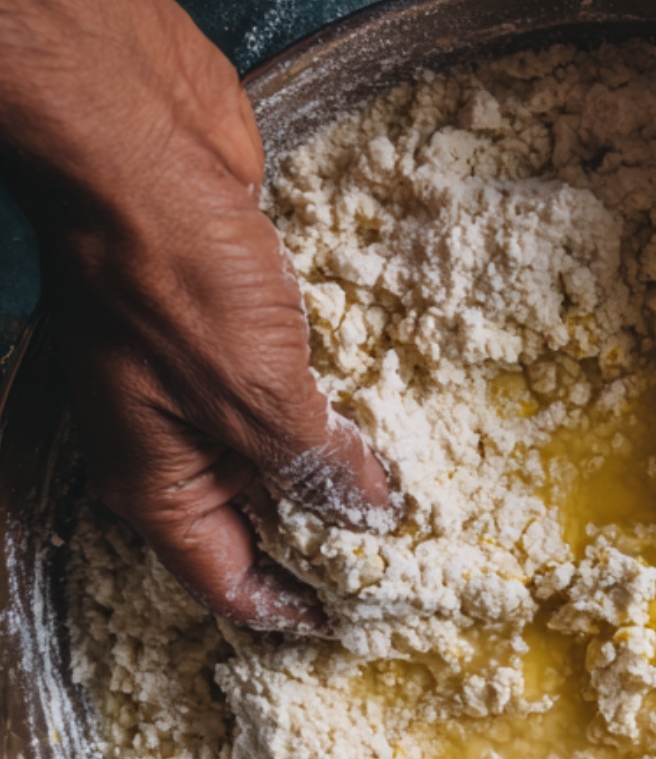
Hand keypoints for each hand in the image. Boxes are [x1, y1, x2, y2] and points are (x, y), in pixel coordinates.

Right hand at [0, 0, 390, 628]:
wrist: (139, 137)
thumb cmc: (173, 272)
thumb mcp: (252, 393)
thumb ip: (311, 465)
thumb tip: (369, 515)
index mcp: (159, 481)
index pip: (225, 579)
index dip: (287, 608)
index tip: (353, 621)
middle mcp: (177, 444)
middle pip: (255, 523)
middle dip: (322, 542)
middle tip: (404, 559)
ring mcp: (204, 384)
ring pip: (277, 456)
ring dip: (334, 475)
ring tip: (413, 499)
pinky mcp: (237, 332)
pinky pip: (291, 393)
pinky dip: (335, 411)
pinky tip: (392, 421)